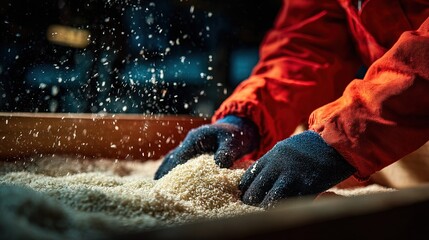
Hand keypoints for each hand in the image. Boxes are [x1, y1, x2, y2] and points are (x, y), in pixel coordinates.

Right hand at [154, 115, 259, 178]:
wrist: (239, 128)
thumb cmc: (236, 135)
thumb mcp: (233, 143)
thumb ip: (226, 152)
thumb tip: (219, 164)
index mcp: (195, 139)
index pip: (179, 157)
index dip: (171, 170)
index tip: (165, 182)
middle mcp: (189, 142)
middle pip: (172, 159)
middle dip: (164, 172)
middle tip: (157, 188)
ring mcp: (191, 147)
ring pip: (174, 160)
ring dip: (167, 172)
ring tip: (160, 187)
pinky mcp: (194, 152)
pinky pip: (181, 162)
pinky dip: (175, 171)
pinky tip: (172, 182)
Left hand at [239, 130, 355, 207]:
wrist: (334, 142)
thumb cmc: (311, 147)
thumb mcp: (286, 149)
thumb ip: (272, 162)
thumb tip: (261, 179)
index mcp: (271, 156)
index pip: (248, 177)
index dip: (247, 189)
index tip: (249, 195)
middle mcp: (277, 166)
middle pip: (254, 192)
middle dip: (254, 201)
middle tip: (258, 205)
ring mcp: (291, 177)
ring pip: (268, 201)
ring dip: (269, 207)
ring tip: (271, 209)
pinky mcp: (307, 186)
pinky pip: (290, 203)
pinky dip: (286, 207)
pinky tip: (288, 207)